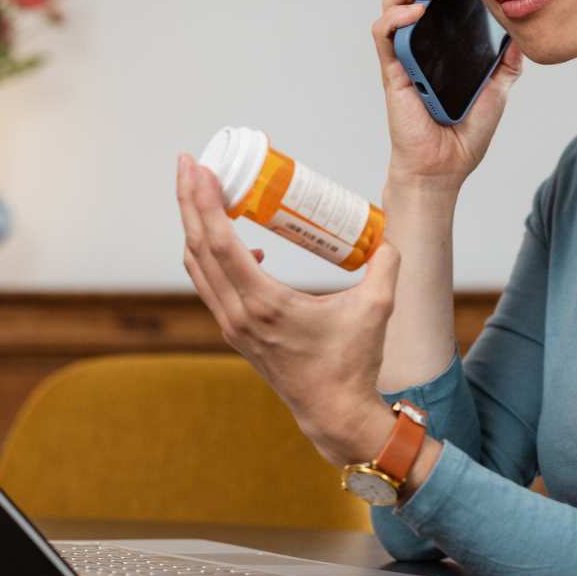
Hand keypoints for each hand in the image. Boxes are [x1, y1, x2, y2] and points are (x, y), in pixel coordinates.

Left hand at [176, 154, 399, 467]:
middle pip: (199, 248)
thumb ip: (384, 266)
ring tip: (199, 191)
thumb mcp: (376, 309)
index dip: (206, 203)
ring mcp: (233, 324)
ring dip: (195, 225)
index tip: (199, 169)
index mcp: (265, 305)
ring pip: (198, 266)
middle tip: (188, 163)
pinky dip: (212, 254)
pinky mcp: (237, 330)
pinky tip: (239, 244)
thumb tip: (387, 237)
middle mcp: (239, 314)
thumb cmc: (352, 364)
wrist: (334, 412)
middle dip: (189, 201)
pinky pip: (211, 284)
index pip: (222, 244)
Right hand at [372, 0, 523, 193]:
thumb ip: (506, 62)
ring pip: (394, 4)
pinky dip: (396, 17)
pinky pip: (384, 35)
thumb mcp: (497, 90)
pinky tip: (415, 13)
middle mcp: (421, 43)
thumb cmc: (464, 132)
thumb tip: (522, 35)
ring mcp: (404, 55)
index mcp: (444, 42)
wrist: (445, 168)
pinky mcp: (393, 71)